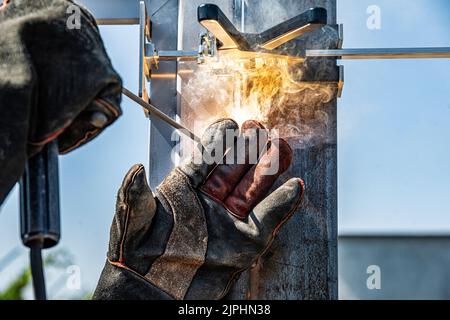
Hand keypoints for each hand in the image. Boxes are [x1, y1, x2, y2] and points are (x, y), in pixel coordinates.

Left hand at [94, 119, 304, 299]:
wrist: (152, 294)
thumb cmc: (137, 256)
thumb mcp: (133, 221)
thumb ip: (134, 194)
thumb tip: (135, 168)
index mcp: (183, 189)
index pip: (206, 158)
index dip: (218, 140)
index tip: (230, 124)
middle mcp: (210, 201)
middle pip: (235, 169)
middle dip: (249, 148)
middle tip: (261, 129)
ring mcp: (229, 221)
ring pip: (254, 189)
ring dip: (269, 167)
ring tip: (280, 145)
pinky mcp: (246, 243)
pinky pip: (269, 219)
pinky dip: (284, 203)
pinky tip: (295, 185)